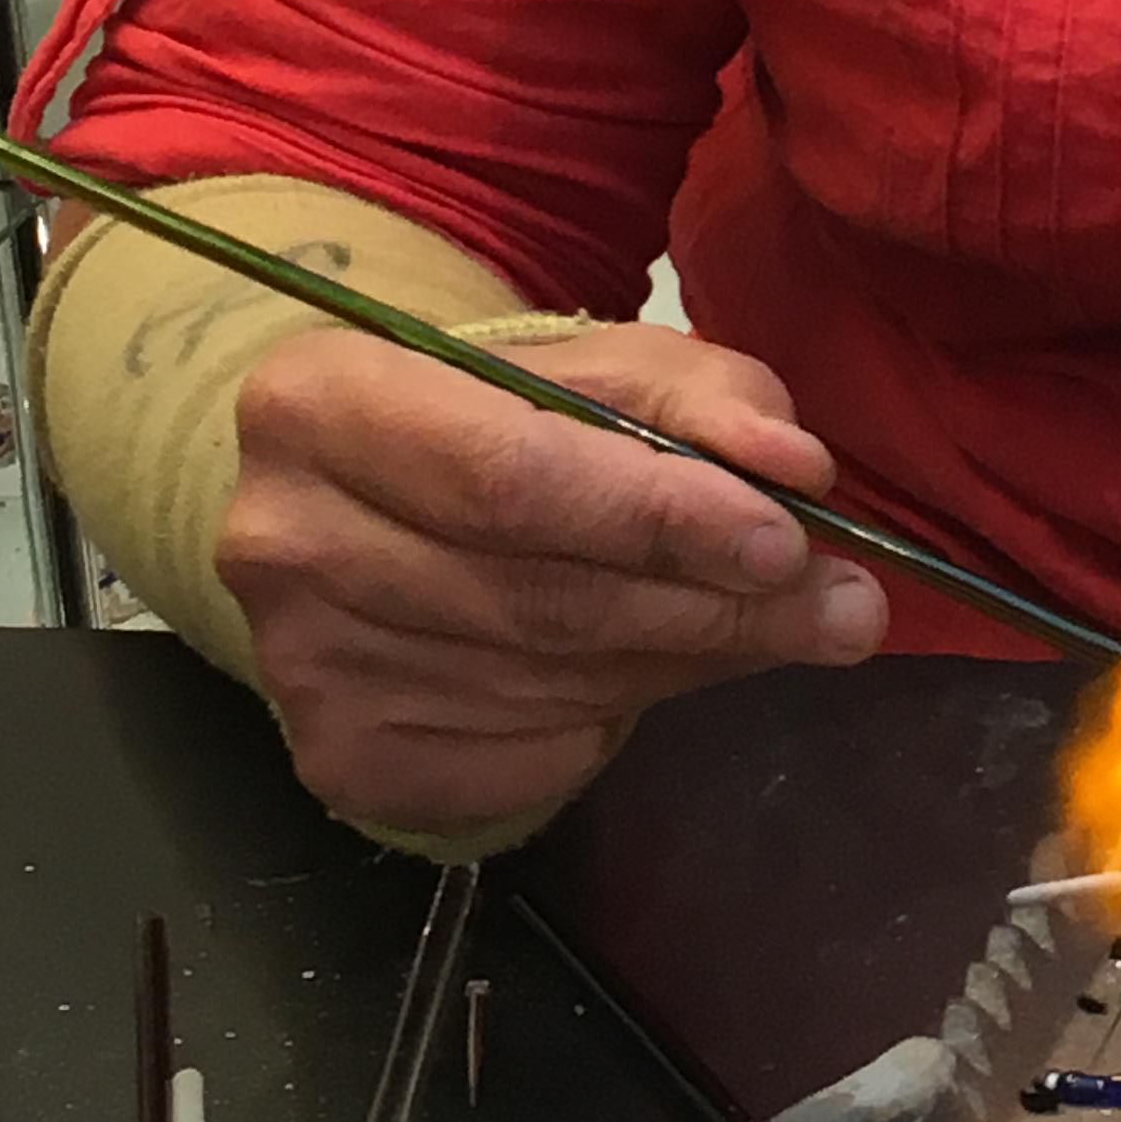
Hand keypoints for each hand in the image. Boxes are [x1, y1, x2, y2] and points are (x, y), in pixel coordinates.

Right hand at [220, 324, 885, 835]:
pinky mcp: (338, 754)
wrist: (375, 501)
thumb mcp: (608, 366)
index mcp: (321, 398)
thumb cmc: (506, 414)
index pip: (509, 474)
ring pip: (542, 678)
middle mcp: (280, 535)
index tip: (784, 541)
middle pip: (534, 591)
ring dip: (680, 660)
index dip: (655, 515)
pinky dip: (611, 721)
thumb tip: (796, 468)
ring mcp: (297, 660)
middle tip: (840, 606)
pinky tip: (643, 671)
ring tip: (771, 626)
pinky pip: (522, 755)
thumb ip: (709, 399)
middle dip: (707, 604)